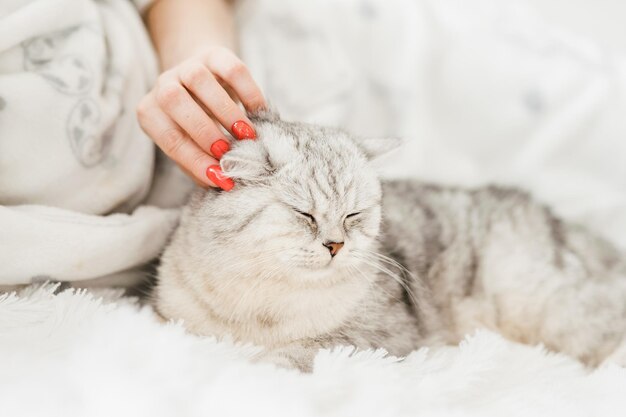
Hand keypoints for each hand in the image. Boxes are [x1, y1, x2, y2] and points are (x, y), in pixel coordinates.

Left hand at [137, 47, 265, 189]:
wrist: (203, 80)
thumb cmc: (196, 126)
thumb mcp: (193, 147)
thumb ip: (202, 165)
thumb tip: (222, 180)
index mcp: (151, 113)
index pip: (169, 138)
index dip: (195, 160)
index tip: (221, 178)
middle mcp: (163, 86)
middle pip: (173, 101)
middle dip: (202, 131)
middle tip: (227, 152)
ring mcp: (188, 66)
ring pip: (200, 81)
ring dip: (225, 112)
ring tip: (247, 135)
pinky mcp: (214, 54)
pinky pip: (232, 69)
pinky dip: (248, 93)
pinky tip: (260, 112)